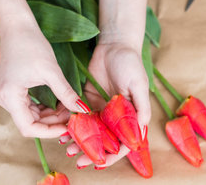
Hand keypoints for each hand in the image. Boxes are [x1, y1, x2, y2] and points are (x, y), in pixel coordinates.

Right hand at [0, 24, 85, 137]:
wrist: (18, 26)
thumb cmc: (32, 45)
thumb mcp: (52, 72)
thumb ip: (66, 93)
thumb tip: (82, 109)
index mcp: (10, 98)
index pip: (29, 128)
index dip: (50, 131)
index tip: (69, 127)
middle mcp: (6, 100)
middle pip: (31, 123)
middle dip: (54, 122)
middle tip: (74, 115)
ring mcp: (9, 95)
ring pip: (33, 116)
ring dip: (52, 115)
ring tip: (70, 107)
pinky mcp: (15, 90)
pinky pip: (31, 106)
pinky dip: (47, 107)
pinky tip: (62, 102)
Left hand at [63, 42, 150, 167]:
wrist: (115, 44)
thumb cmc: (131, 63)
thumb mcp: (139, 84)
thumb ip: (141, 107)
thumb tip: (142, 131)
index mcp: (131, 116)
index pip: (124, 142)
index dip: (112, 155)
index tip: (98, 162)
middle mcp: (116, 116)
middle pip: (105, 140)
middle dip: (92, 151)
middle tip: (77, 158)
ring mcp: (102, 108)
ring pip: (90, 131)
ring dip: (80, 140)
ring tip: (66, 147)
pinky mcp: (88, 100)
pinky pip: (80, 116)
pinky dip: (72, 125)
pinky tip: (63, 131)